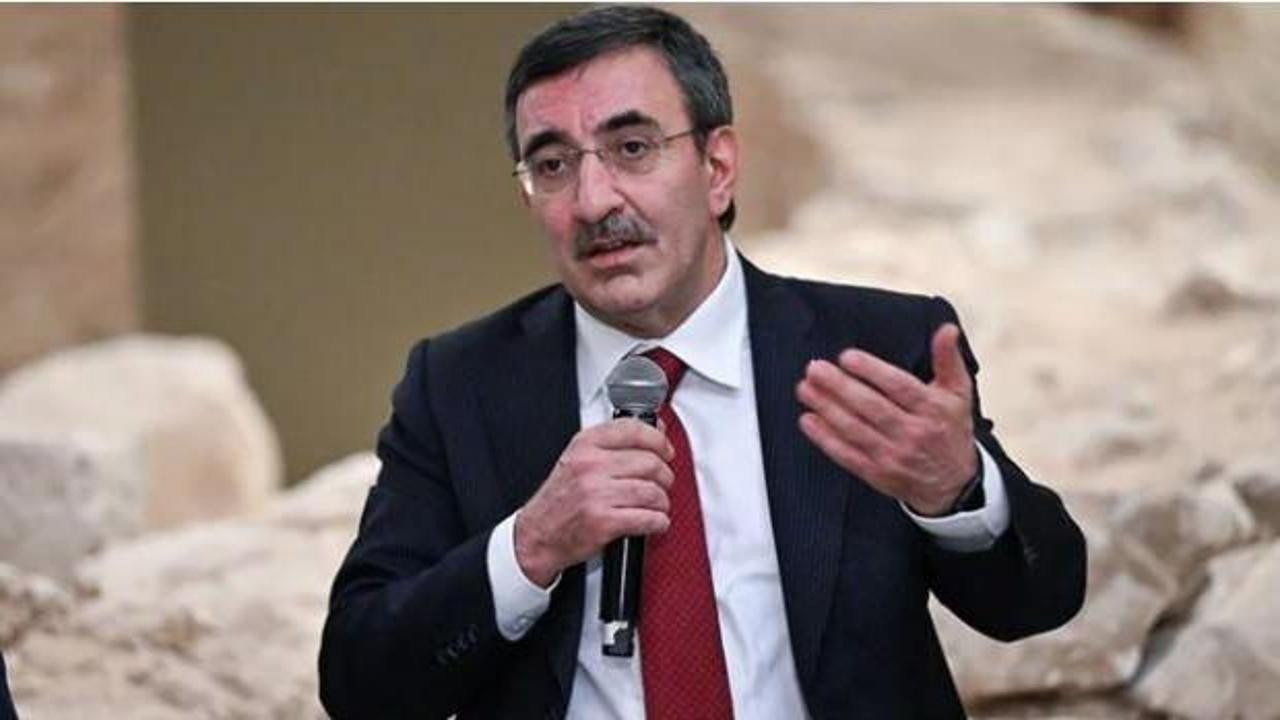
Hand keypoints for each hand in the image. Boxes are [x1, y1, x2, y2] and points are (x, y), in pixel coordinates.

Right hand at [514, 419, 674, 586]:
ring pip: (653, 492)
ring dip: (662, 502)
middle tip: (662, 484)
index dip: (659, 440)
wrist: (537, 535)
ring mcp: (596, 494)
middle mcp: (590, 466)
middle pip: (650, 462)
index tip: (666, 450)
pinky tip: (653, 522)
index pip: (634, 430)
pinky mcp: (603, 522)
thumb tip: (656, 428)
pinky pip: (648, 518)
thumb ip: (615, 443)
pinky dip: (658, 522)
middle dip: (664, 476)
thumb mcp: (579, 459)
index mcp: (585, 445)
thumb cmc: (560, 499)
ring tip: (656, 506)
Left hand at [796, 323, 977, 515]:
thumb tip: (947, 330)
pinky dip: (825, 438)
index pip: (900, 387)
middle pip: (872, 407)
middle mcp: (913, 433)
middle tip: (816, 369)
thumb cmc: (950, 430)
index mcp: (933, 409)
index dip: (872, 371)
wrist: (953, 483)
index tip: (848, 358)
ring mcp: (894, 456)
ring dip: (827, 408)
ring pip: (855, 429)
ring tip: (806, 389)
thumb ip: (948, 359)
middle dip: (840, 386)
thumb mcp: (958, 393)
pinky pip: (847, 454)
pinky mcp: (877, 473)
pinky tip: (808, 421)